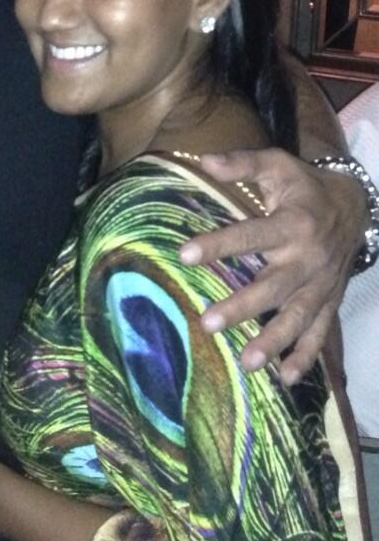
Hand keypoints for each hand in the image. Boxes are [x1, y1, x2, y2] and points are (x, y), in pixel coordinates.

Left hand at [180, 148, 363, 382]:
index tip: (184, 253)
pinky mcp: (330, 301)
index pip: (250, 234)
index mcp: (293, 223)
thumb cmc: (303, 185)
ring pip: (297, 318)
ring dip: (272, 342)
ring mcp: (321, 284)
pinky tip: (286, 379)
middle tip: (208, 322)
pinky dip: (306, 357)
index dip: (218, 244)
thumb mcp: (277, 164)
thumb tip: (204, 161)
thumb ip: (242, 163)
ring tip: (247, 363)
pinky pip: (320, 333)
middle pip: (273, 286)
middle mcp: (309, 258)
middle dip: (241, 306)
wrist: (356, 205)